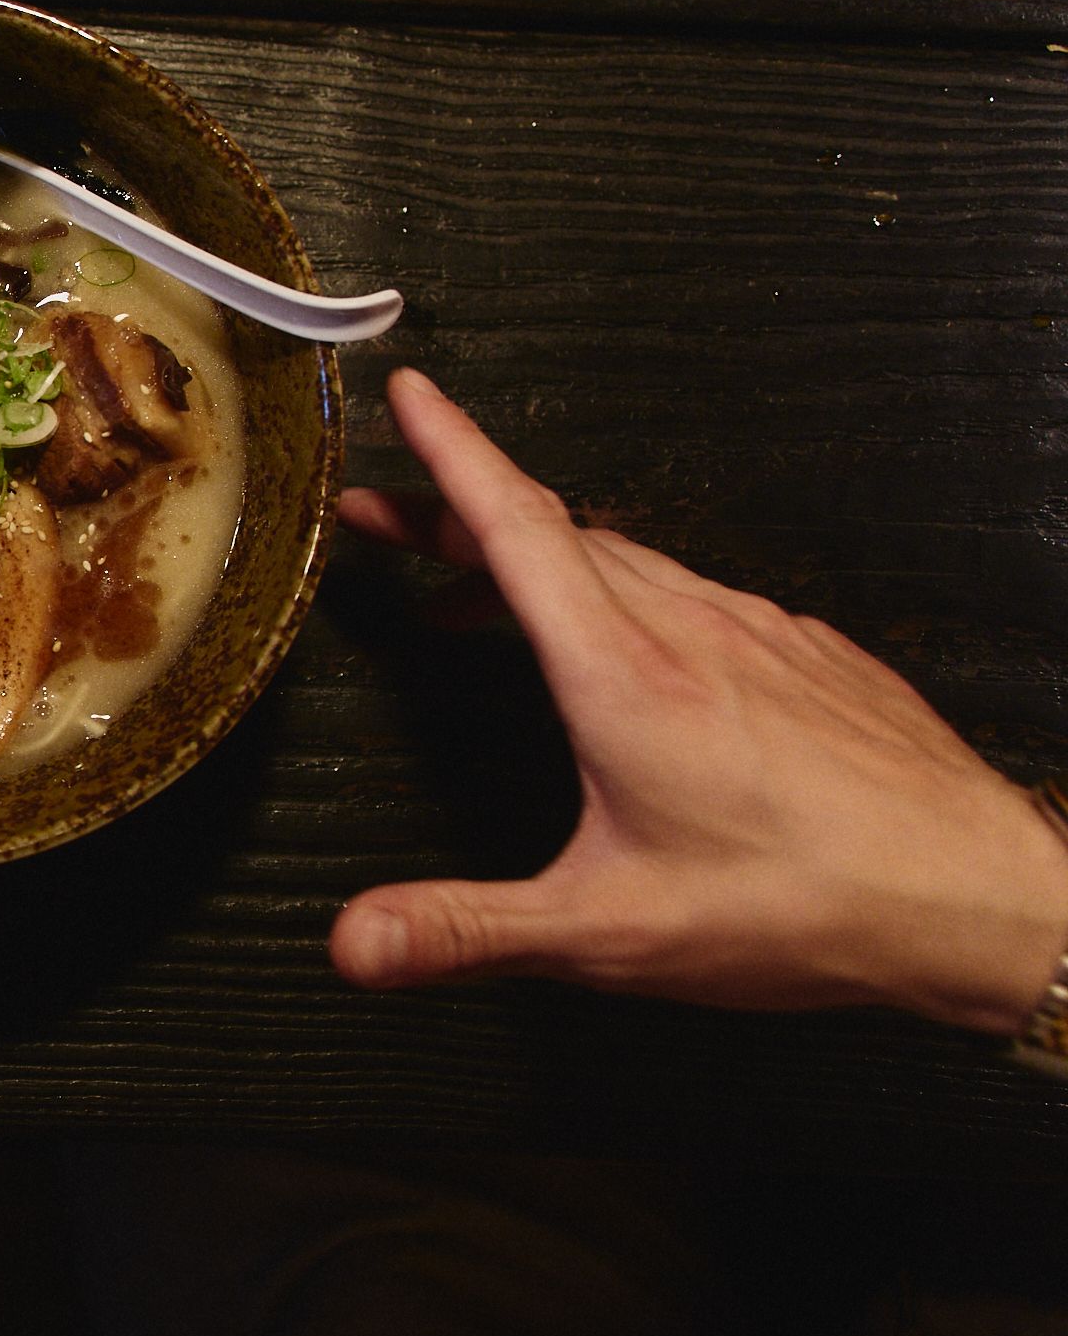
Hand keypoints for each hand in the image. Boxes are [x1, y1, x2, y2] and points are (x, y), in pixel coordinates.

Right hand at [334, 368, 1067, 1034]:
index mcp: (625, 674)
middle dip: (459, 514)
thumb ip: (468, 928)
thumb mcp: (608, 932)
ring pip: (628, 563)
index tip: (409, 394)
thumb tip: (356, 941)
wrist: (978, 898)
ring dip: (541, 562)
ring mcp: (759, 633)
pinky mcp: (810, 656)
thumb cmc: (810, 906)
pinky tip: (630, 655)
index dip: (451, 451)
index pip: (517, 525)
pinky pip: (699, 600)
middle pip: (554, 535)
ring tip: (484, 597)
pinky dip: (630, 601)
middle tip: (390, 519)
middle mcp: (691, 630)